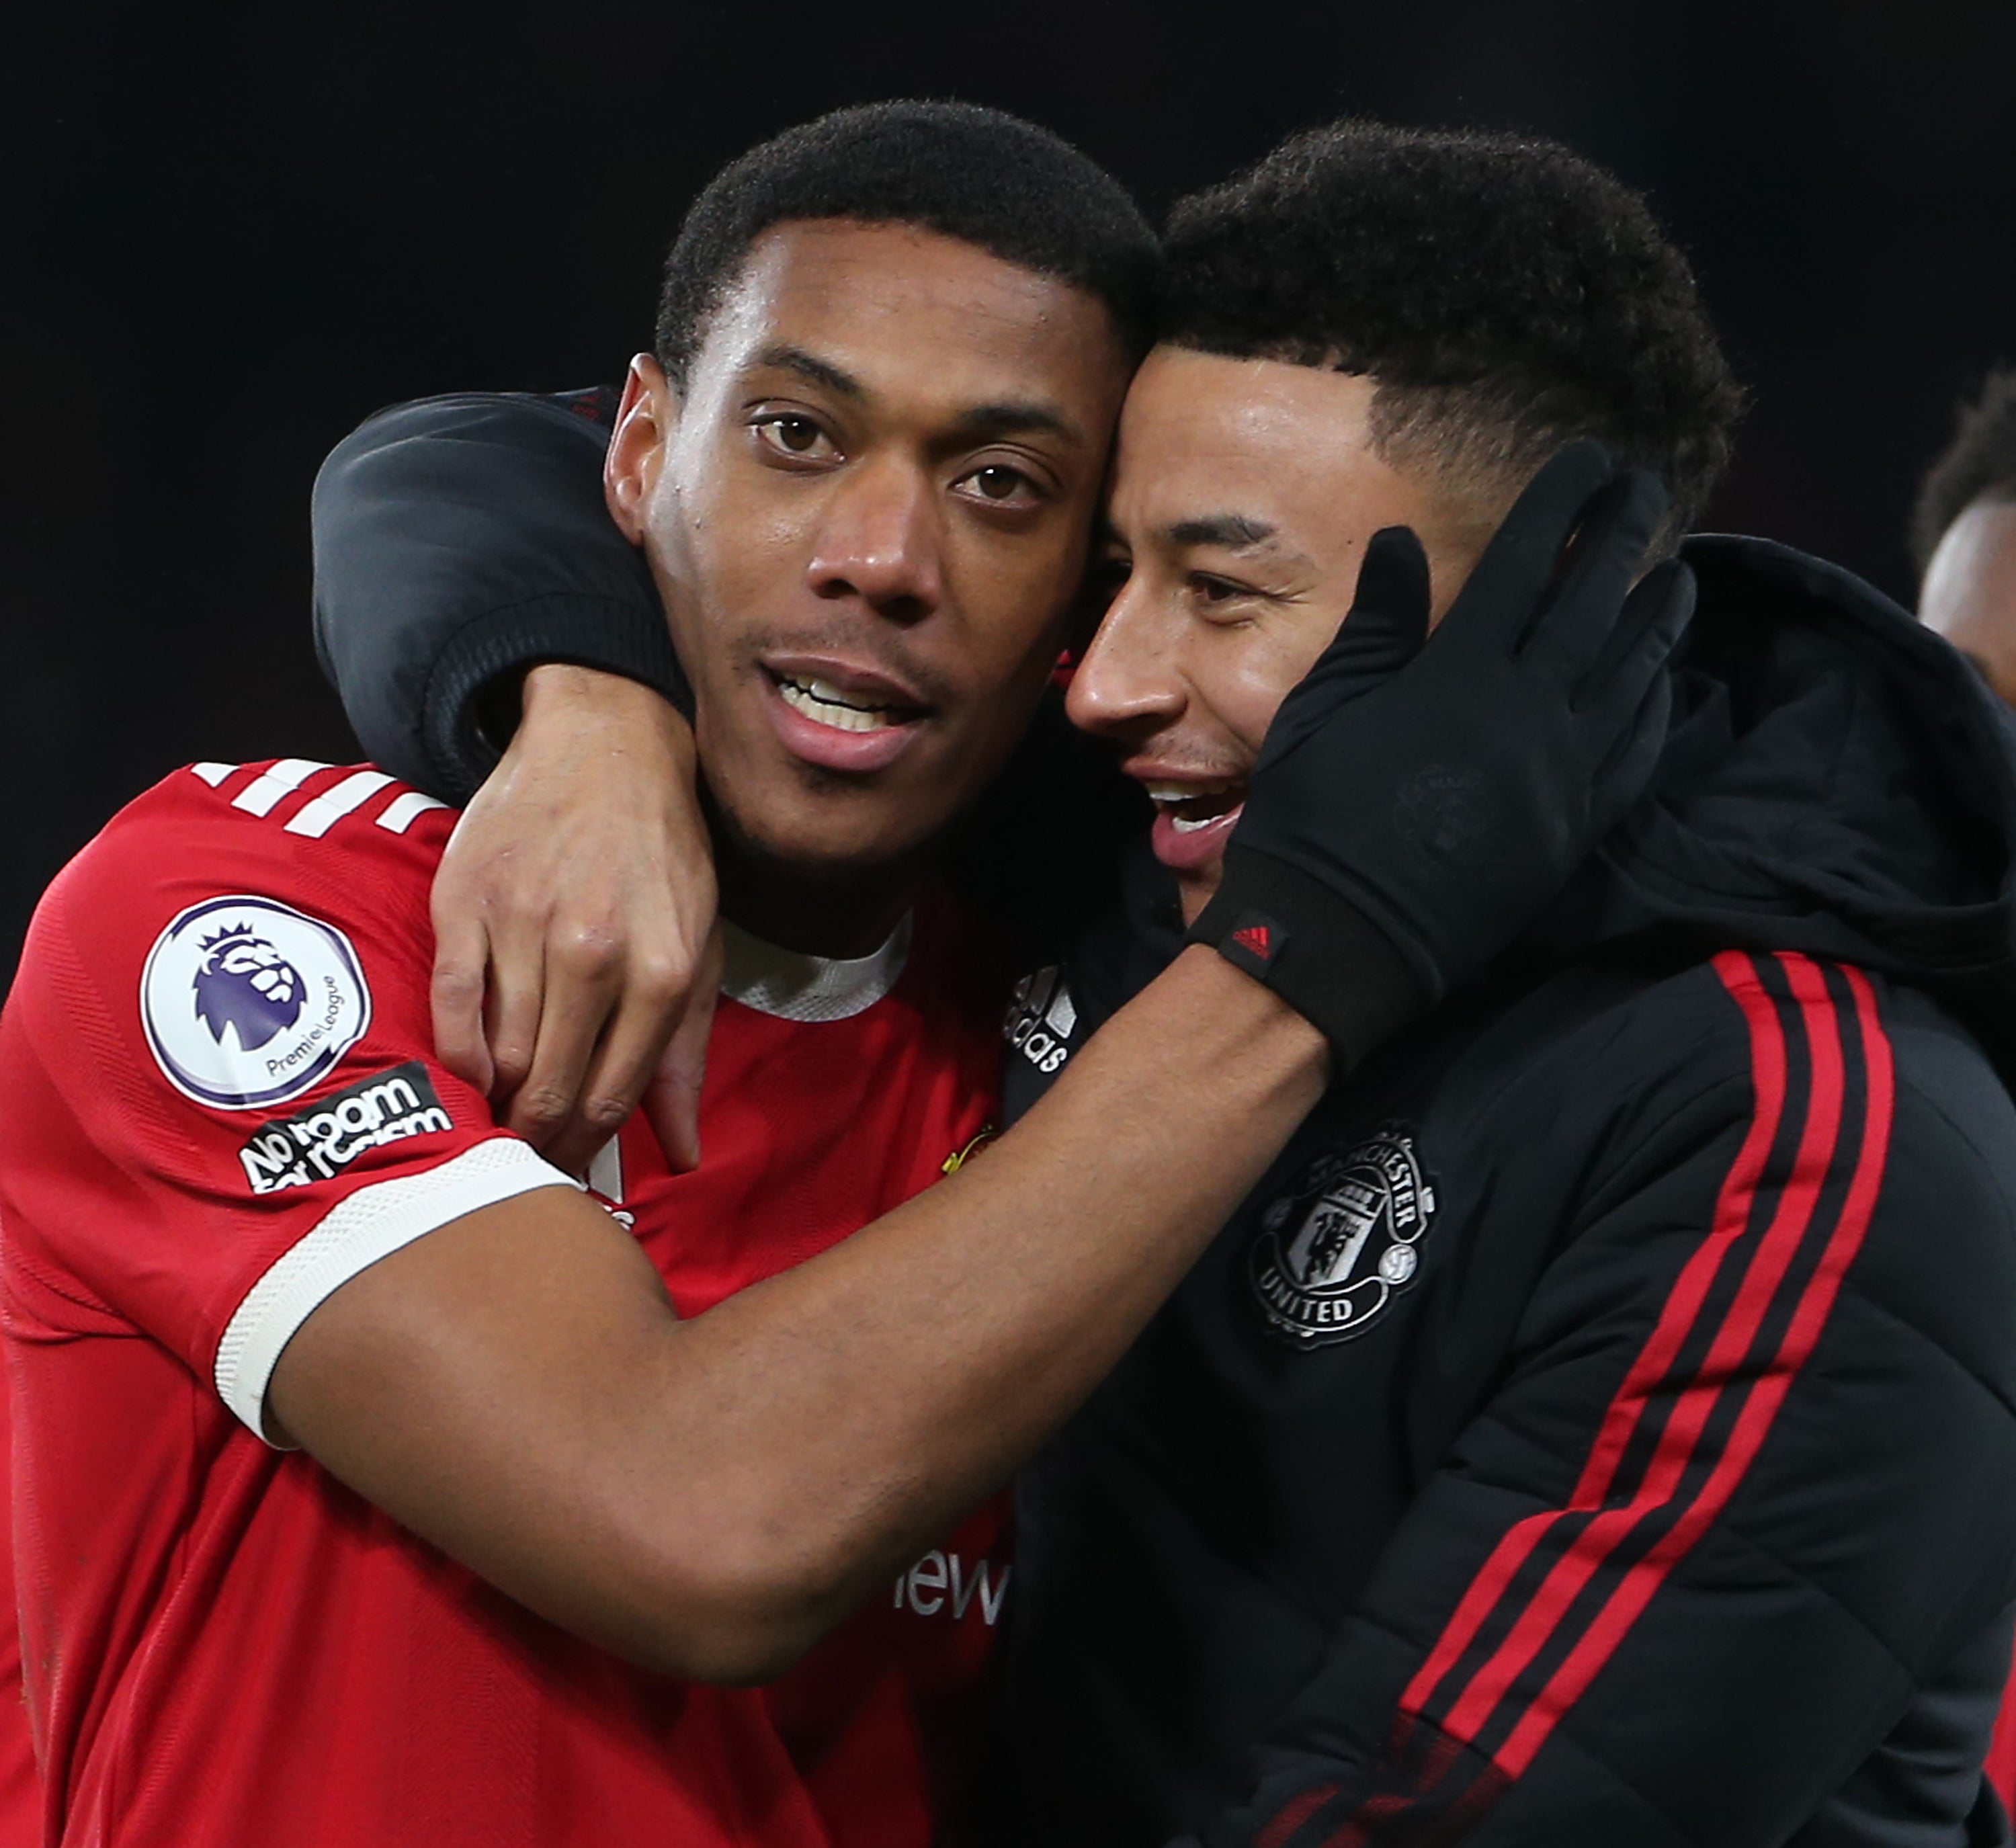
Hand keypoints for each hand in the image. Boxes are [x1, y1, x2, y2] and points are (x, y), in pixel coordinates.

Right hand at [430, 664, 718, 1174]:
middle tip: (528, 1163)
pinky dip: (455, 1053)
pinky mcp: (466, 901)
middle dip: (538, 1141)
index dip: (586, 1148)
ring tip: (497, 1127)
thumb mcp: (698, 947)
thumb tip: (685, 1156)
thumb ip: (685, 1057)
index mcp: (661, 969)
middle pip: (549, 1085)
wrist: (605, 744)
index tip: (572, 1174)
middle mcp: (593, 950)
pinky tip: (467, 1074)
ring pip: (498, 1054)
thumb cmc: (660, 856)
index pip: (612, 1094)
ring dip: (495, 1104)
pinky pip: (450, 1003)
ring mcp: (524, 924)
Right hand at [1191, 441, 1694, 1063]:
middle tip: (1648, 490)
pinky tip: (1662, 675)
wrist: (1337, 937)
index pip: (1525, 567)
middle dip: (1626, 537)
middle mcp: (1524, 717)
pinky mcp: (1572, 830)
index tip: (1588, 462)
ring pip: (1630, 677)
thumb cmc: (1311, 818)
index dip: (1560, 507)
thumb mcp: (1325, 708)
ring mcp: (1558, 776)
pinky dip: (1654, 705)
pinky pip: (1633, 754)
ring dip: (1658, 615)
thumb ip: (1377, 625)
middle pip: (1594, 606)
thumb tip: (1404, 543)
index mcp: (1456, 679)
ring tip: (1677, 570)